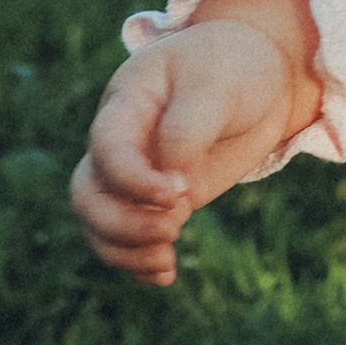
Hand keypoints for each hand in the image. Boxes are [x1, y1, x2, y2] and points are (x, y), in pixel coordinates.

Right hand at [71, 0, 320, 286]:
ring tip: (168, 263)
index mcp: (126, 102)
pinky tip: (165, 275)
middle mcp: (120, 141)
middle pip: (88, 194)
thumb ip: (188, 130)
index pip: (107, 149)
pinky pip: (125, 237)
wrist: (257, 74)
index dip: (133, 180)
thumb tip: (171, 188)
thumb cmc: (232, 69)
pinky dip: (137, 262)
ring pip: (98, 222)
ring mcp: (134, 172)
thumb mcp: (216, 86)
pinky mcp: (155, 198)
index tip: (180, 193)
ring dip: (125, 250)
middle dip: (122, 224)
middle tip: (174, 230)